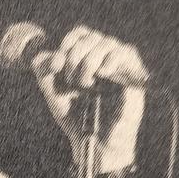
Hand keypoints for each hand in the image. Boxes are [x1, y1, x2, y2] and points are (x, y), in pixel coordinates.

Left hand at [32, 25, 147, 172]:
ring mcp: (119, 66)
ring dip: (90, 60)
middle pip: (90, 36)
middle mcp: (104, 59)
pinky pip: (127, 52)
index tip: (57, 65)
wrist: (95, 142)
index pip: (80, 34)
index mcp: (86, 59)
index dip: (67, 44)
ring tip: (87, 84)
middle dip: (75, 57)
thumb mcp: (53, 93)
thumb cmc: (77, 118)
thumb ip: (44, 71)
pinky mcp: (134, 75)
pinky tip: (103, 72)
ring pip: (107, 42)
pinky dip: (112, 58)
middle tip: (73, 82)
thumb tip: (54, 56)